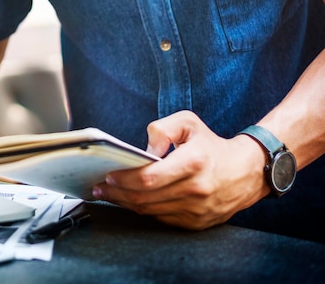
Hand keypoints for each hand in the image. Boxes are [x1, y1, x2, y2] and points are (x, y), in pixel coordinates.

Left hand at [92, 111, 269, 229]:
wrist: (245, 172)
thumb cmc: (210, 144)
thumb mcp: (188, 123)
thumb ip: (162, 128)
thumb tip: (144, 150)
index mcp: (192, 163)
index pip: (149, 178)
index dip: (125, 179)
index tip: (108, 174)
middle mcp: (196, 189)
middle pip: (146, 198)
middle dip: (117, 193)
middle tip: (99, 186)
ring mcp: (197, 210)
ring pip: (151, 211)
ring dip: (126, 203)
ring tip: (109, 193)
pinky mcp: (197, 223)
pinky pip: (162, 219)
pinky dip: (143, 211)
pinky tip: (130, 201)